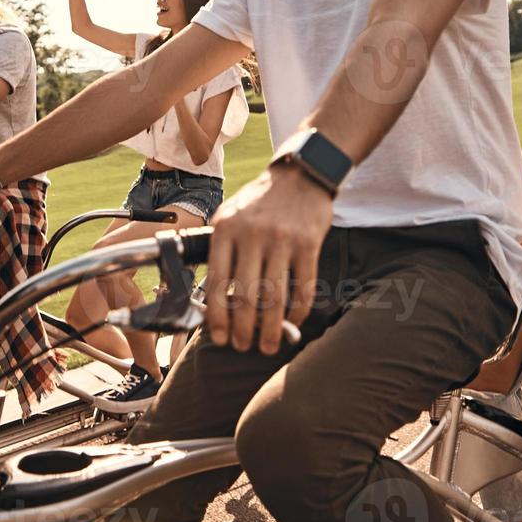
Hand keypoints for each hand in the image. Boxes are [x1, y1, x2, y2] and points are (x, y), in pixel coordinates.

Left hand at [203, 164, 332, 354]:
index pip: (217, 282)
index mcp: (226, 229)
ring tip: (269, 345)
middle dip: (244, 330)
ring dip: (271, 329)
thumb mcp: (229, 216)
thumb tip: (212, 299)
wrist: (299, 174)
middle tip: (243, 346)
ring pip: (276, 298)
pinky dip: (298, 312)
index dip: (217, 317)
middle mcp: (252, 234)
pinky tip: (293, 323)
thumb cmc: (259, 202)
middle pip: (247, 297)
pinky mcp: (309, 244)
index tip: (219, 337)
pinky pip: (303, 288)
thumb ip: (220, 250)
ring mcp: (282, 239)